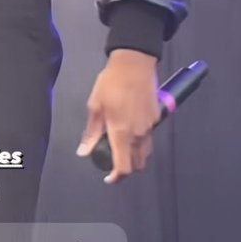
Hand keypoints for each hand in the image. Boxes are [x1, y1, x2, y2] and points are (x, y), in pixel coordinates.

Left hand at [76, 49, 161, 183]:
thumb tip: (84, 152)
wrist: (135, 63)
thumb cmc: (111, 83)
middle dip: (126, 168)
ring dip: (135, 156)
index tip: (108, 178)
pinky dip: (141, 141)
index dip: (116, 178)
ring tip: (121, 146)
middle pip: (138, 164)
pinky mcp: (157, 117)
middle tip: (112, 160)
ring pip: (145, 152)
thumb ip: (91, 132)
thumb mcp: (95, 105)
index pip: (124, 167)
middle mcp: (139, 134)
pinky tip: (130, 130)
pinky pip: (149, 137)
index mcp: (122, 133)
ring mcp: (150, 126)